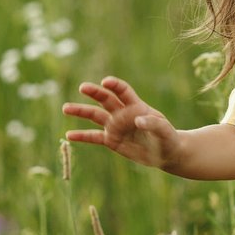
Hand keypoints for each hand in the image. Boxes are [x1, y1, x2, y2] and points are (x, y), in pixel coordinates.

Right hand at [63, 76, 179, 169]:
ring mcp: (115, 126)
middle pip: (106, 99)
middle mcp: (123, 113)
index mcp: (136, 106)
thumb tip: (138, 120)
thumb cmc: (168, 138)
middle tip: (83, 87)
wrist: (166, 153)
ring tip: (66, 108)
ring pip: (95, 115)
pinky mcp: (111, 140)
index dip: (115, 85)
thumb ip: (153, 124)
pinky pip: (94, 137)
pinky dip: (82, 136)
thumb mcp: (165, 131)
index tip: (106, 82)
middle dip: (95, 92)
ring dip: (81, 111)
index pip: (123, 91)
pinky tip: (69, 135)